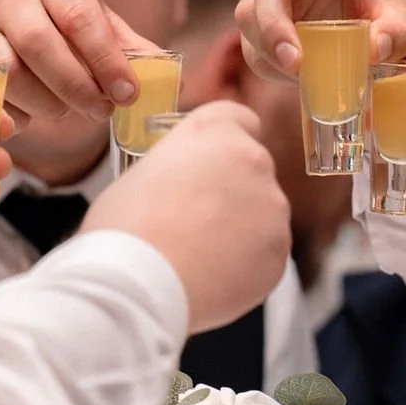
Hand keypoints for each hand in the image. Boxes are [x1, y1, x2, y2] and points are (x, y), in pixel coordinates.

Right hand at [0, 0, 159, 124]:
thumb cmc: (53, 25)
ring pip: (10, 73)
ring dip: (46, 103)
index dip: (106, 59)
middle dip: (76, 87)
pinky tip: (32, 116)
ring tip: (66, 111)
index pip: (80, 16)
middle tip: (101, 111)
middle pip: (40, 44)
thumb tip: (166, 74)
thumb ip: (125, 47)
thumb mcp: (93, 24)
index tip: (127, 93)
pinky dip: (15, 113)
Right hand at [84, 102, 290, 330]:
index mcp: (216, 130)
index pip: (240, 119)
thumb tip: (187, 185)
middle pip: (252, 168)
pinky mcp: (279, 251)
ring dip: (241, 227)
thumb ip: (180, 167)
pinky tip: (213, 276)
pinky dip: (247, 264)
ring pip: (262, 212)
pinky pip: (266, 252)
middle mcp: (254, 159)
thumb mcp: (143, 172)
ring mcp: (273, 207)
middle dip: (232, 190)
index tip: (211, 163)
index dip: (224, 143)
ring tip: (199, 254)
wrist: (138, 284)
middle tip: (195, 219)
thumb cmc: (126, 227)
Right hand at [235, 0, 405, 81]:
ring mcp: (277, 0)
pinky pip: (253, 46)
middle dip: (274, 21)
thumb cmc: (391, 21)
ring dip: (267, 45)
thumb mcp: (404, 24)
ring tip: (298, 72)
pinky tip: (297, 78)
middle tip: (293, 57)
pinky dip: (270, 64)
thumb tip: (374, 48)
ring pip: (250, 14)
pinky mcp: (266, 32)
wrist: (381, 47)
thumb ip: (397, 32)